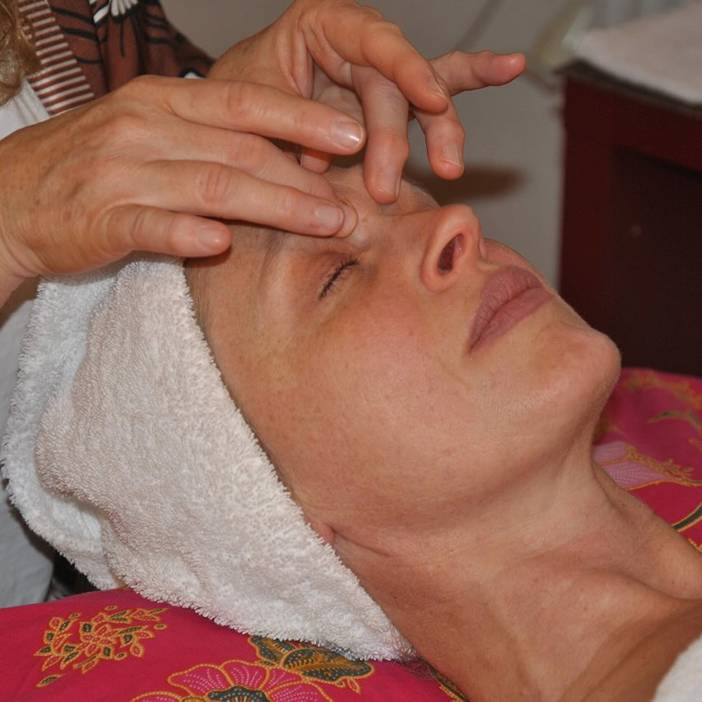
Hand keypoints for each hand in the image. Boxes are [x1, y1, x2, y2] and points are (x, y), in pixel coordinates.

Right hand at [0, 76, 364, 296]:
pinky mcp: (97, 219)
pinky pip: (149, 225)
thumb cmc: (96, 163)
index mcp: (163, 100)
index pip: (244, 103)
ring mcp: (120, 172)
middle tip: (354, 203)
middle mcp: (144, 127)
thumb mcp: (153, 132)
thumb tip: (285, 155)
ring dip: (274, 205)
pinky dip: (185, 233)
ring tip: (324, 224)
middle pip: (240, 150)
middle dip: (304, 177)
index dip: (301, 118)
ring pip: (210, 186)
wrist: (11, 194)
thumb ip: (212, 139)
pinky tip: (220, 244)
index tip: (353, 135)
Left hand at [210, 0, 524, 202]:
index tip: (430, 100)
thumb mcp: (253, 106)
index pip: (374, 43)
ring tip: (448, 169)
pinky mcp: (387, 104)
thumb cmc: (235, 103)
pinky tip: (511, 66)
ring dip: (436, 135)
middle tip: (385, 190)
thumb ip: (292, 122)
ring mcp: (377, 75)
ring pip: (422, 97)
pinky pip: (431, 94)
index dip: (406, 71)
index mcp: (321, 25)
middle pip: (396, 85)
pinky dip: (471, 80)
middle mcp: (358, 44)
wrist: (230, 122)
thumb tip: (337, 152)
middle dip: (395, 140)